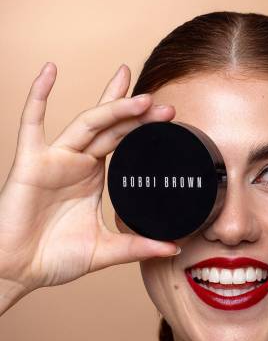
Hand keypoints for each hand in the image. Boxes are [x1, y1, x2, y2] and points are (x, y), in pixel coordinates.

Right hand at [0, 63, 178, 293]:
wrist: (19, 270)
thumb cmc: (54, 258)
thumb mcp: (105, 250)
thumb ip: (138, 246)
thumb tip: (174, 247)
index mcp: (93, 178)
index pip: (123, 142)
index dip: (143, 128)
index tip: (169, 117)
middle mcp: (76, 163)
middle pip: (110, 127)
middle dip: (136, 114)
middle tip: (164, 105)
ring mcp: (54, 159)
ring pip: (86, 123)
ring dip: (111, 107)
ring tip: (140, 97)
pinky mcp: (30, 161)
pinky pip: (32, 122)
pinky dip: (39, 95)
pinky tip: (50, 70)